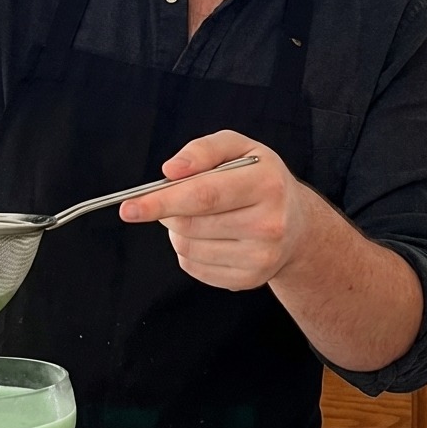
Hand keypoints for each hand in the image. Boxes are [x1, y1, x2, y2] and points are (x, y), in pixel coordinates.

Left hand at [119, 129, 303, 290]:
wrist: (297, 225)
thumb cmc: (259, 178)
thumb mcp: (238, 147)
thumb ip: (203, 150)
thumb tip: (171, 171)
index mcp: (266, 184)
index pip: (203, 195)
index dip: (161, 201)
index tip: (129, 208)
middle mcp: (269, 224)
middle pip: (190, 224)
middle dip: (168, 212)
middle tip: (175, 201)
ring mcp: (261, 257)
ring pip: (187, 248)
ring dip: (178, 231)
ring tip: (200, 217)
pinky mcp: (249, 280)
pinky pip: (194, 268)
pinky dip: (188, 251)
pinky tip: (209, 237)